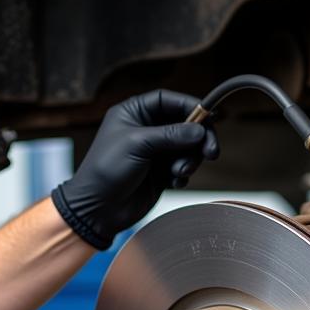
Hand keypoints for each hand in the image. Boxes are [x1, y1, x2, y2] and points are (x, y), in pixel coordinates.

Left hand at [51, 89, 218, 249]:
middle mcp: (146, 130)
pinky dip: (183, 174)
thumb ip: (170, 135)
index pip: (168, 100)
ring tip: (179, 171)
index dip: (190, 106)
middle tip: (211, 152)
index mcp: (134, 113)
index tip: (210, 116)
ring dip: (190, 159)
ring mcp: (155, 152)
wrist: (99, 209)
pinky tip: (173, 182)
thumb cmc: (106, 171)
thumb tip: (200, 130)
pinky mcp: (161, 172)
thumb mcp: (138, 145)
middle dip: (199, 138)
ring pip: (187, 147)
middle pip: (184, 124)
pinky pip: (184, 167)